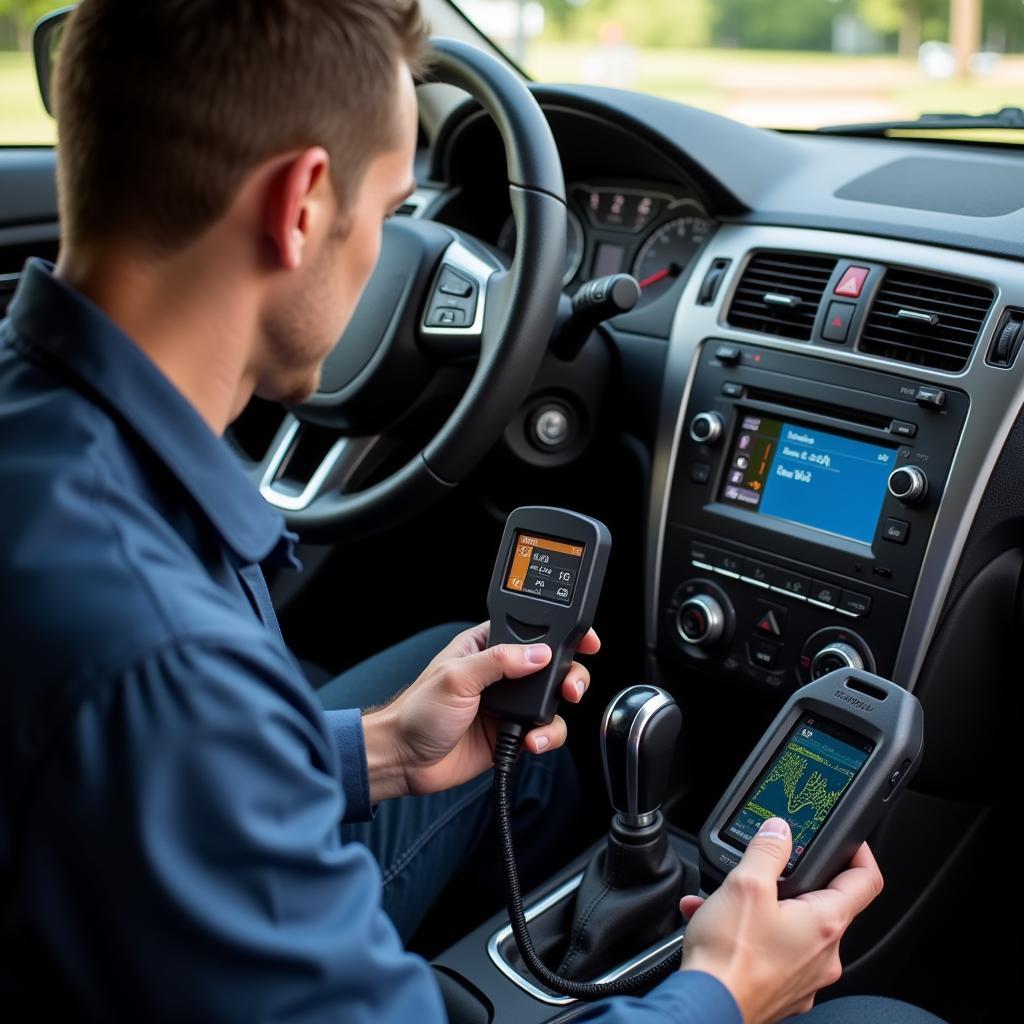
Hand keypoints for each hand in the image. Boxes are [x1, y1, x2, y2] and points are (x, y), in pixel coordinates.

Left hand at [361, 621, 599, 800]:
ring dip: (558, 712)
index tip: (585, 641)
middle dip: (570, 676)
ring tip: (542, 722)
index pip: (533, 631)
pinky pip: (544, 731)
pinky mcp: (513, 733)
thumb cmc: (417, 712)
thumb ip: (500, 661)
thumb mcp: (456, 677)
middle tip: (570, 687)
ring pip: (554, 701)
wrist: (404, 760)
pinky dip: (546, 737)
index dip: (561, 634)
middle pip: (554, 666)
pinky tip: (530, 743)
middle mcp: (503, 673)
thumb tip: (540, 653)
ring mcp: (510, 704)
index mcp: (487, 646)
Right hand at [679, 818, 883, 1023]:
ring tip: (723, 901)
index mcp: (826, 924)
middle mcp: (825, 955)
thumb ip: (767, 851)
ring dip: (761, 908)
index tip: (849, 841)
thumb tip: (780, 830)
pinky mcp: (785, 992)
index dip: (860, 853)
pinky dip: (751, 934)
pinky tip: (717, 925)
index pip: (866, 881)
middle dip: (790, 882)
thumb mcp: (745, 885)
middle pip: (824, 904)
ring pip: (793, 928)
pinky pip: (775, 952)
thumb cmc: (730, 957)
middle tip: (764, 871)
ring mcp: (807, 977)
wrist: (707, 1008)